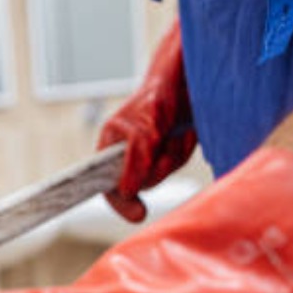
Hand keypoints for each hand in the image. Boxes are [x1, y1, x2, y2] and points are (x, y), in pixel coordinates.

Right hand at [98, 19, 196, 221]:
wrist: (185, 79)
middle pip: (140, 185)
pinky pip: (178, 163)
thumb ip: (134, 158)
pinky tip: (184, 133)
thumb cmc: (156, 97)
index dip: (120, 202)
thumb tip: (126, 190)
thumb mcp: (141, 127)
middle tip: (163, 146)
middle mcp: (127, 157)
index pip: (107, 186)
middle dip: (156, 168)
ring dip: (173, 155)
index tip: (138, 213)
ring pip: (161, 175)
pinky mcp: (170, 153)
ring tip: (175, 133)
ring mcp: (150, 157)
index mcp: (110, 149)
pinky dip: (184, 149)